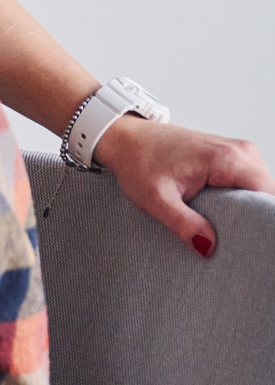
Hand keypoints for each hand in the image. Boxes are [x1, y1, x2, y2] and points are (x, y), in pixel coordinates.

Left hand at [93, 117, 269, 257]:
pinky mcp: (230, 156)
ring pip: (259, 190)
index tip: (251, 241)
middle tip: (235, 241)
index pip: (268, 196)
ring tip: (226, 228)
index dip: (263, 221)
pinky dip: (240, 200)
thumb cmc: (137, 161)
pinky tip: (223, 214)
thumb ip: (184, 224)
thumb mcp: (156, 199)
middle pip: (266, 195)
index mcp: (228, 159)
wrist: (124, 138)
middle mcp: (241, 152)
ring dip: (248, 210)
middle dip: (255, 218)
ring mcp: (238, 152)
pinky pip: (248, 183)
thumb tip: (209, 247)